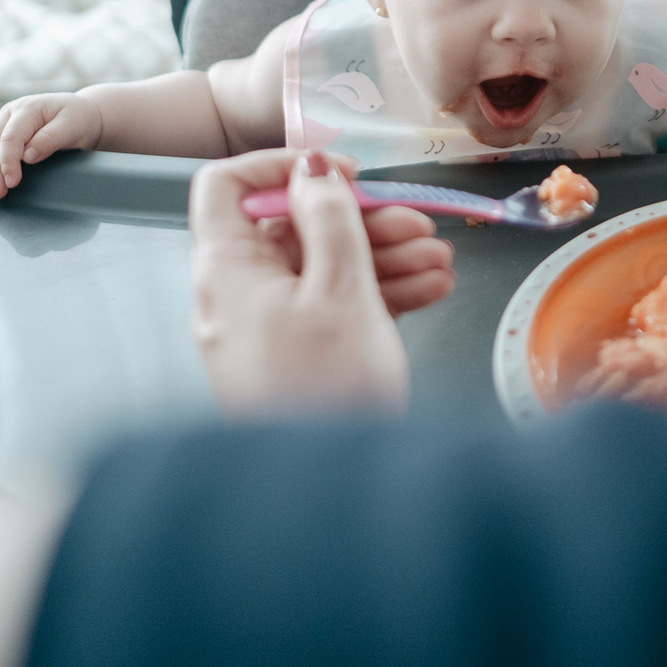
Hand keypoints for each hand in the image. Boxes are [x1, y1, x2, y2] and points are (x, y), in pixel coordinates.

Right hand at [0, 94, 103, 199]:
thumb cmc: (78, 120)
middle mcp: (12, 110)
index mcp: (29, 108)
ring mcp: (4, 116)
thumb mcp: (72, 127)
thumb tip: (27, 156)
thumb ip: (50, 139)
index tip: (12, 183)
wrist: (82, 114)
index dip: (8, 162)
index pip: (10, 137)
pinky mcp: (2, 125)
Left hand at [189, 149, 437, 412]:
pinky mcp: (295, 359)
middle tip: (417, 223)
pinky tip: (430, 290)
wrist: (333, 500)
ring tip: (439, 259)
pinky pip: (332, 307)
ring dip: (383, 256)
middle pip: (291, 229)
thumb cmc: (327, 393)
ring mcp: (265, 331)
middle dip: (360, 219)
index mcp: (227, 270)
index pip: (227, 186)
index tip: (339, 171)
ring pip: (321, 268)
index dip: (281, 166)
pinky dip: (377, 294)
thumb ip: (330, 216)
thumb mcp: (341, 288)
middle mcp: (236, 297)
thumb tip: (313, 167)